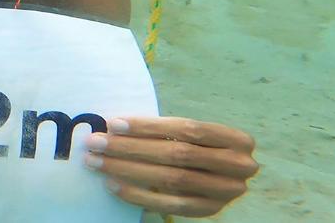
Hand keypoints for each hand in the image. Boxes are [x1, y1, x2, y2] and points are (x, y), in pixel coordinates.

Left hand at [83, 116, 258, 217]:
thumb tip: (115, 126)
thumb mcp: (195, 134)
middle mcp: (238, 166)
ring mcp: (226, 192)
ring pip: (171, 178)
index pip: (188, 128)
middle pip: (176, 154)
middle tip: (96, 143)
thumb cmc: (201, 146)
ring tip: (98, 162)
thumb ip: (166, 130)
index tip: (114, 124)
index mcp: (237, 139)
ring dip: (128, 169)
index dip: (149, 126)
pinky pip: (170, 205)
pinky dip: (138, 194)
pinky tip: (113, 185)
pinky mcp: (210, 210)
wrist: (226, 177)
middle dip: (131, 148)